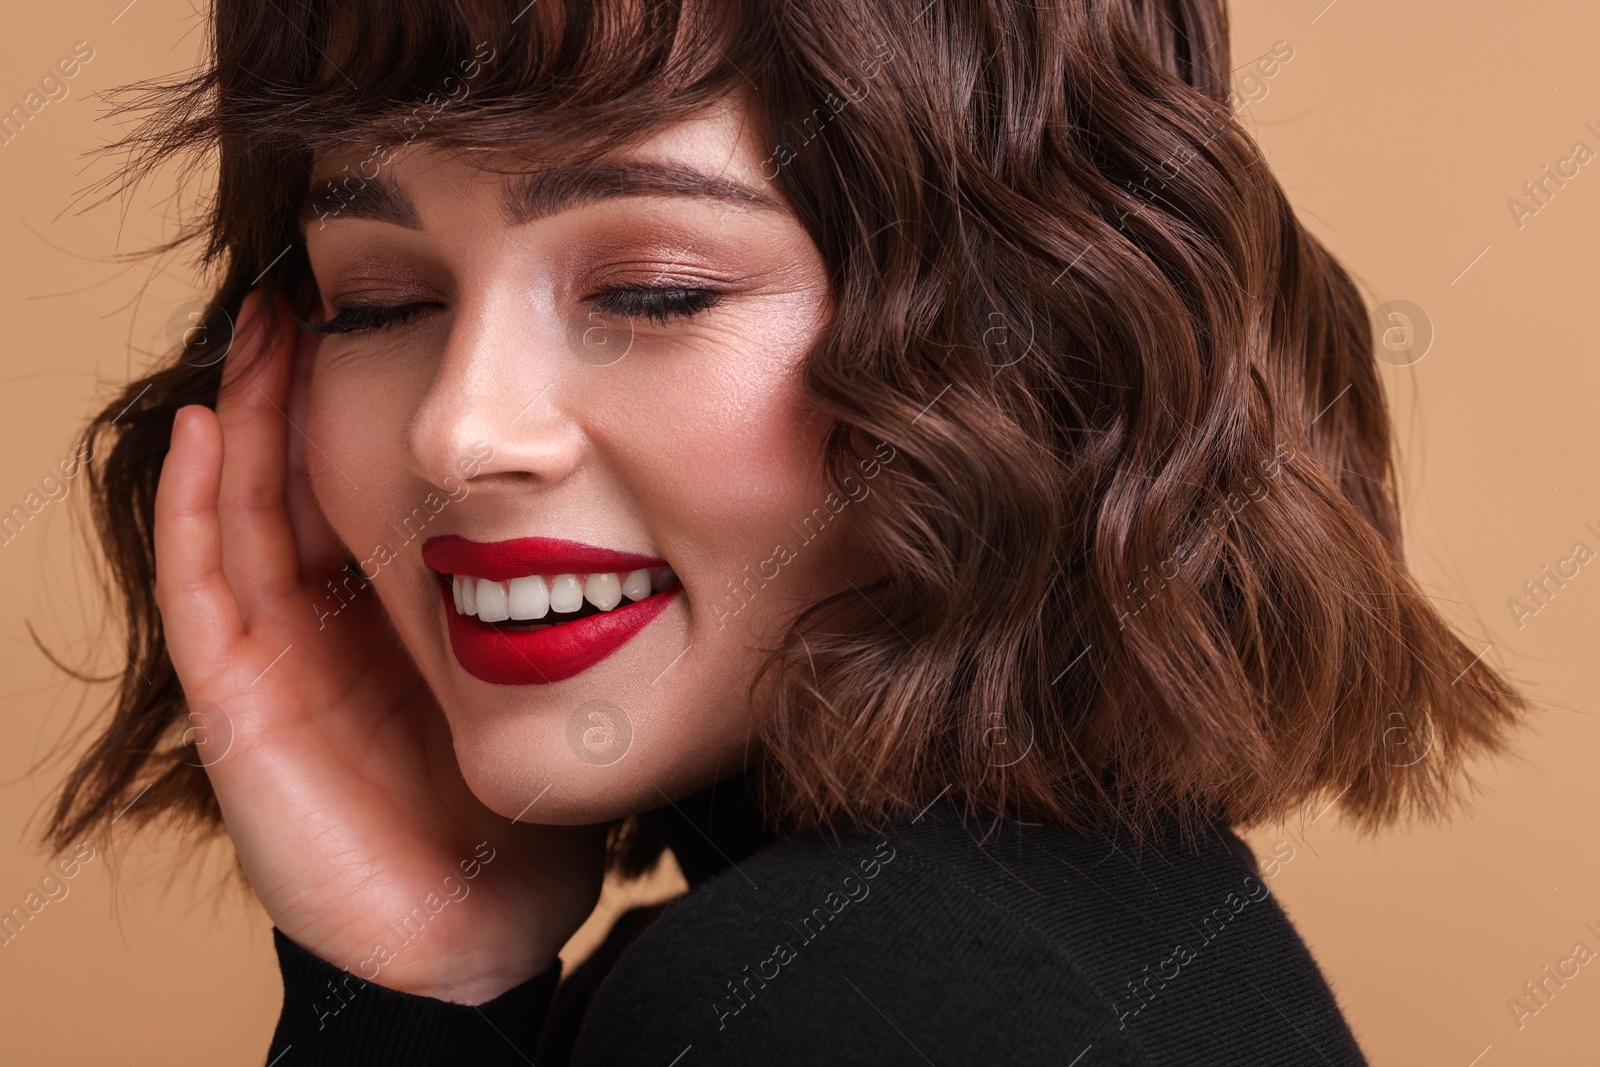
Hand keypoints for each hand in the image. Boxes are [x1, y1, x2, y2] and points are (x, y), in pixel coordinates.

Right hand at [153, 290, 604, 1003]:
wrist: (486, 908)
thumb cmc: (517, 782)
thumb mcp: (539, 655)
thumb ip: (556, 581)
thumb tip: (629, 483)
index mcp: (383, 607)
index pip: (351, 480)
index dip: (349, 399)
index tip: (375, 313)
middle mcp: (320, 623)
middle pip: (288, 478)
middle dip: (291, 387)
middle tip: (302, 294)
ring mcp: (272, 660)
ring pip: (237, 514)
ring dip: (242, 420)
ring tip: (260, 330)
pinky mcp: (241, 707)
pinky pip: (205, 591)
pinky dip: (195, 508)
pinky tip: (211, 429)